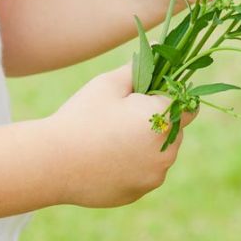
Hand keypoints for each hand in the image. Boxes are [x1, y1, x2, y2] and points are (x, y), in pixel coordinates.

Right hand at [48, 65, 186, 207]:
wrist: (52, 163)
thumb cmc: (82, 117)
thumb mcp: (109, 84)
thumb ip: (140, 65)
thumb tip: (158, 47)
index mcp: (164, 120)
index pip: (189, 105)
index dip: (171, 97)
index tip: (148, 95)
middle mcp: (166, 152)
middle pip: (174, 130)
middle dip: (157, 120)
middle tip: (122, 115)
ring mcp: (153, 176)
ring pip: (160, 153)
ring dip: (146, 144)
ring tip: (111, 137)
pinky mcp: (139, 192)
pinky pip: (144, 172)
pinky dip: (133, 165)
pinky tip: (106, 157)